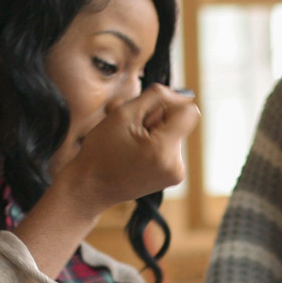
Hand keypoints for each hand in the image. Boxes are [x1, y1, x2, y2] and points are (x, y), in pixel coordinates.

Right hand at [53, 84, 196, 213]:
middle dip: (158, 121)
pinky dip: (156, 145)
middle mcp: (176, 165)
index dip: (170, 105)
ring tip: (131, 146)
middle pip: (180, 123)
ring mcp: (176, 174)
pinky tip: (137, 154)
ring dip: (155, 133)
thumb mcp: (123, 113)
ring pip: (175, 134)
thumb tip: (186, 96)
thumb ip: (156, 97)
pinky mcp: (173, 177)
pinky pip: (171, 148)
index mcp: (164, 149)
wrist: (92, 187)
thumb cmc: (102, 150)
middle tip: (131, 133)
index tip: (149, 112)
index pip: (190, 112)